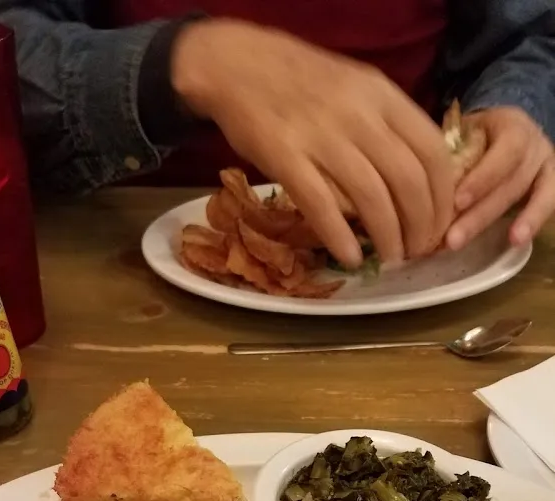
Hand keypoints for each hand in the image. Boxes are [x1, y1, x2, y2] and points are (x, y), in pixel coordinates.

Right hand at [172, 19, 454, 266]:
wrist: (235, 62)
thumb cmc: (299, 80)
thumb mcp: (355, 87)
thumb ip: (386, 124)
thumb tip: (418, 177)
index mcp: (382, 95)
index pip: (433, 151)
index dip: (444, 197)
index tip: (441, 225)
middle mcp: (358, 114)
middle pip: (408, 181)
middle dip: (421, 226)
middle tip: (418, 250)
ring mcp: (321, 135)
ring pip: (372, 197)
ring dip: (389, 237)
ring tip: (391, 259)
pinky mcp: (285, 156)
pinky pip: (322, 205)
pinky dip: (340, 237)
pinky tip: (350, 257)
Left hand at [447, 107, 554, 250]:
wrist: (512, 130)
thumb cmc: (482, 135)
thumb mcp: (467, 132)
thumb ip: (451, 153)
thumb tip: (419, 185)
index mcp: (511, 126)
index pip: (503, 153)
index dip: (482, 179)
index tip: (457, 202)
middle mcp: (533, 144)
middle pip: (509, 182)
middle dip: (478, 214)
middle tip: (452, 239)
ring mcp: (545, 164)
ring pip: (521, 196)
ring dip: (492, 222)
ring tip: (471, 244)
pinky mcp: (552, 183)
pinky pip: (547, 203)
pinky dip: (531, 222)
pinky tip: (515, 241)